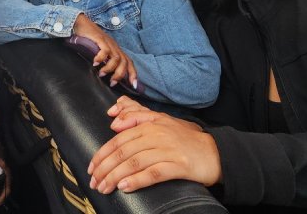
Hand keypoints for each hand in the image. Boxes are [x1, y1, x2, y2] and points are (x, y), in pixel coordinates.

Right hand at [73, 14, 137, 87]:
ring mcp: (108, 43)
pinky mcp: (100, 39)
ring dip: (110, 68)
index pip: (129, 62)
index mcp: (116, 50)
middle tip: (112, 83)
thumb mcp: (100, 51)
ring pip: (116, 58)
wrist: (82, 23)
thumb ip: (105, 60)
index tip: (134, 86)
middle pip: (124, 62)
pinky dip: (101, 58)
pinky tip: (95, 63)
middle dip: (120, 75)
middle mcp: (114, 47)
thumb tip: (106, 76)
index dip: (133, 74)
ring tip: (101, 74)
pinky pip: (105, 50)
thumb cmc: (90, 39)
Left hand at [87, 97, 221, 193]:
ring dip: (116, 176)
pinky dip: (137, 180)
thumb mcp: (160, 121)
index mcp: (150, 124)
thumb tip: (113, 122)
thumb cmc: (184, 139)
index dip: (102, 154)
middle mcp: (156, 134)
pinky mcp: (179, 165)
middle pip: (123, 151)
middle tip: (94, 182)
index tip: (91, 167)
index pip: (119, 139)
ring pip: (135, 162)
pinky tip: (125, 187)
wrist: (215, 152)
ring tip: (104, 187)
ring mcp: (168, 149)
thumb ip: (137, 118)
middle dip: (105, 168)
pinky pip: (154, 173)